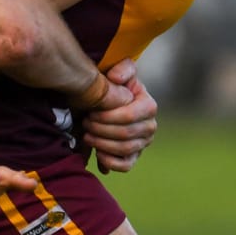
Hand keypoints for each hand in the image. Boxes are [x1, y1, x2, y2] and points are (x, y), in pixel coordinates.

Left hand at [81, 57, 157, 173]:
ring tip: (86, 135)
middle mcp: (150, 126)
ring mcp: (143, 143)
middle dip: (101, 130)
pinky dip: (110, 162)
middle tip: (85, 123)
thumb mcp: (120, 71)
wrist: (111, 102)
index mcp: (149, 106)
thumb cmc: (114, 85)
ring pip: (124, 150)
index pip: (128, 116)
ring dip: (102, 144)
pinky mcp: (134, 156)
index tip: (90, 111)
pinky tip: (97, 153)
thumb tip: (115, 78)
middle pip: (125, 134)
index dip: (106, 117)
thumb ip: (123, 68)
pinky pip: (125, 165)